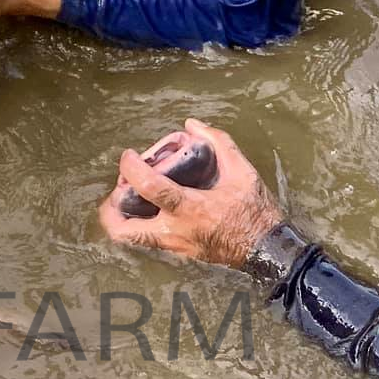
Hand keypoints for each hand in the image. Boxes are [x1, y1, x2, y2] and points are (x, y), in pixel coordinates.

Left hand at [98, 120, 282, 265]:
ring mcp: (175, 246)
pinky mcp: (178, 253)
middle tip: (120, 188)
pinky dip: (139, 226)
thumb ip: (219, 142)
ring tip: (127, 199)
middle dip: (111, 209)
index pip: (149, 187)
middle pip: (125, 229)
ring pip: (132, 240)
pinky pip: (147, 242)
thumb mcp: (243, 171)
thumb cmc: (255, 211)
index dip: (131, 168)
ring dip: (121, 219)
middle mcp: (175, 231)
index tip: (128, 156)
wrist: (268, 250)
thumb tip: (193, 125)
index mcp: (190, 208)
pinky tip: (149, 210)